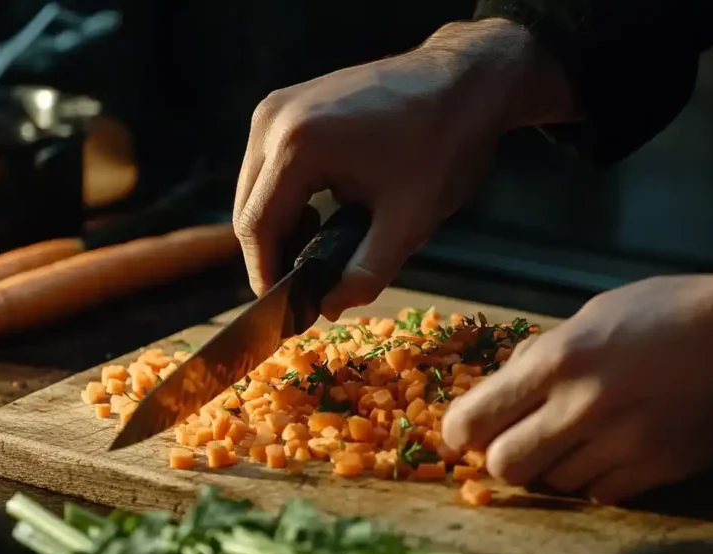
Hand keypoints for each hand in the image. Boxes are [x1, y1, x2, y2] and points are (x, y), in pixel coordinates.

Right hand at [232, 19, 572, 319]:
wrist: (465, 81)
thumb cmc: (443, 143)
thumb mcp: (409, 220)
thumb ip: (366, 273)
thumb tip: (328, 308)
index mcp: (298, 145)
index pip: (257, 227)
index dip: (266, 276)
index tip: (285, 314)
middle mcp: (274, 119)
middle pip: (247, 208)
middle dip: (271, 255)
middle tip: (304, 293)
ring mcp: (278, 106)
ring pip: (254, 188)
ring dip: (277, 228)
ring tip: (316, 255)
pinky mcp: (290, 104)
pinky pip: (268, 166)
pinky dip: (284, 199)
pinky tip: (318, 218)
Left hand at [442, 274, 712, 503]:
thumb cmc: (678, 311)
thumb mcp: (599, 312)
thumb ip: (546, 351)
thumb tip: (507, 381)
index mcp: (559, 359)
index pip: (475, 418)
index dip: (461, 432)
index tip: (467, 433)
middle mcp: (580, 408)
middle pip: (504, 466)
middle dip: (503, 457)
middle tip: (519, 440)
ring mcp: (620, 446)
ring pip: (552, 483)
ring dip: (553, 466)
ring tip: (578, 438)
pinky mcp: (657, 472)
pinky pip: (599, 492)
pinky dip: (594, 478)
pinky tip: (612, 452)